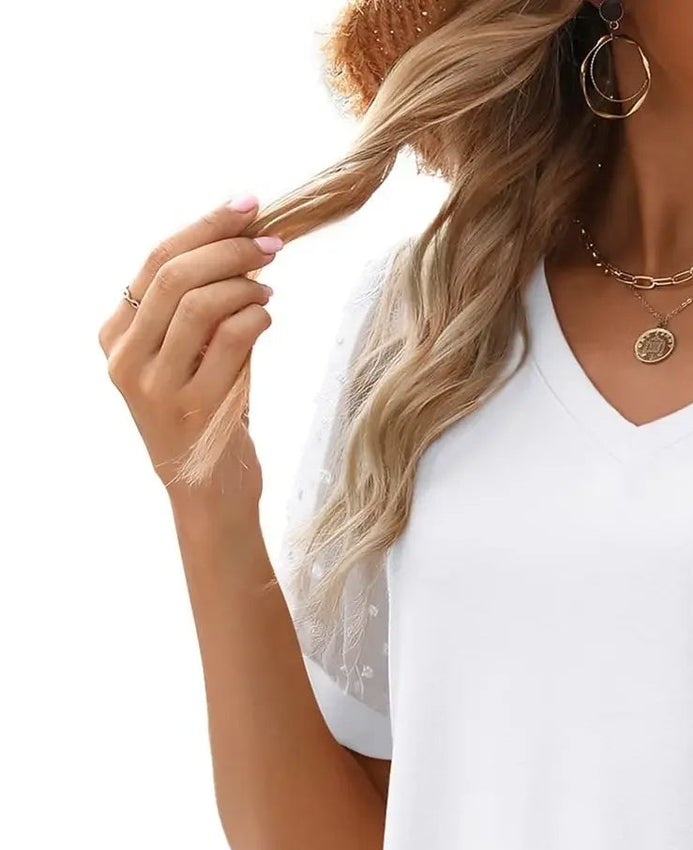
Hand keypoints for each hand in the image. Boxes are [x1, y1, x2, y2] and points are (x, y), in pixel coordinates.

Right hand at [98, 197, 279, 502]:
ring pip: (198, 303)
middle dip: (228, 247)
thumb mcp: (193, 355)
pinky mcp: (193, 409)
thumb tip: (242, 237)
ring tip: (268, 286)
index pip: (156, 260)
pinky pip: (229, 340)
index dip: (205, 226)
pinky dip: (255, 317)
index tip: (247, 205)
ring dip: (244, 283)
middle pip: (174, 274)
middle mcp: (126, 359)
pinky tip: (266, 315)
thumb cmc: (208, 416)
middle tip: (271, 241)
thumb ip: (200, 306)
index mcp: (116, 336)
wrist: (209, 495)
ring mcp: (156, 386)